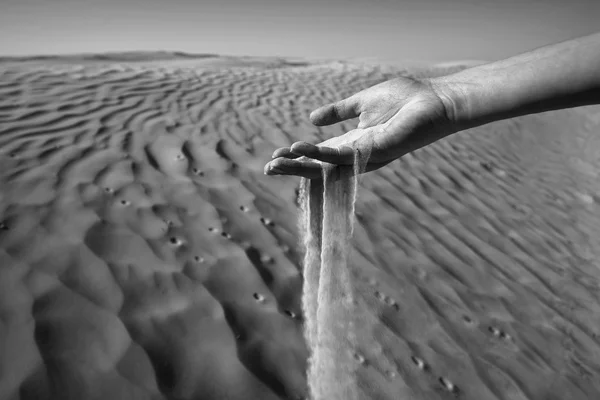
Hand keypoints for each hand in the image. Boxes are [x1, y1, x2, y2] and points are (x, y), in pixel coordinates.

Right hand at [263, 76, 457, 179]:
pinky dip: (320, 153)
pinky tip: (301, 149)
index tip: (274, 157)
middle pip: (319, 166)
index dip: (297, 157)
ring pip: (327, 166)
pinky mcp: (375, 151)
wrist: (436, 99)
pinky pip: (342, 155)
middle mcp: (357, 154)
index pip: (319, 155)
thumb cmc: (406, 100)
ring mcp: (366, 156)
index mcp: (353, 143)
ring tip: (276, 162)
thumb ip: (338, 112)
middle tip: (268, 169)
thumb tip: (312, 118)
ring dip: (301, 165)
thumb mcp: (362, 102)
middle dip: (294, 169)